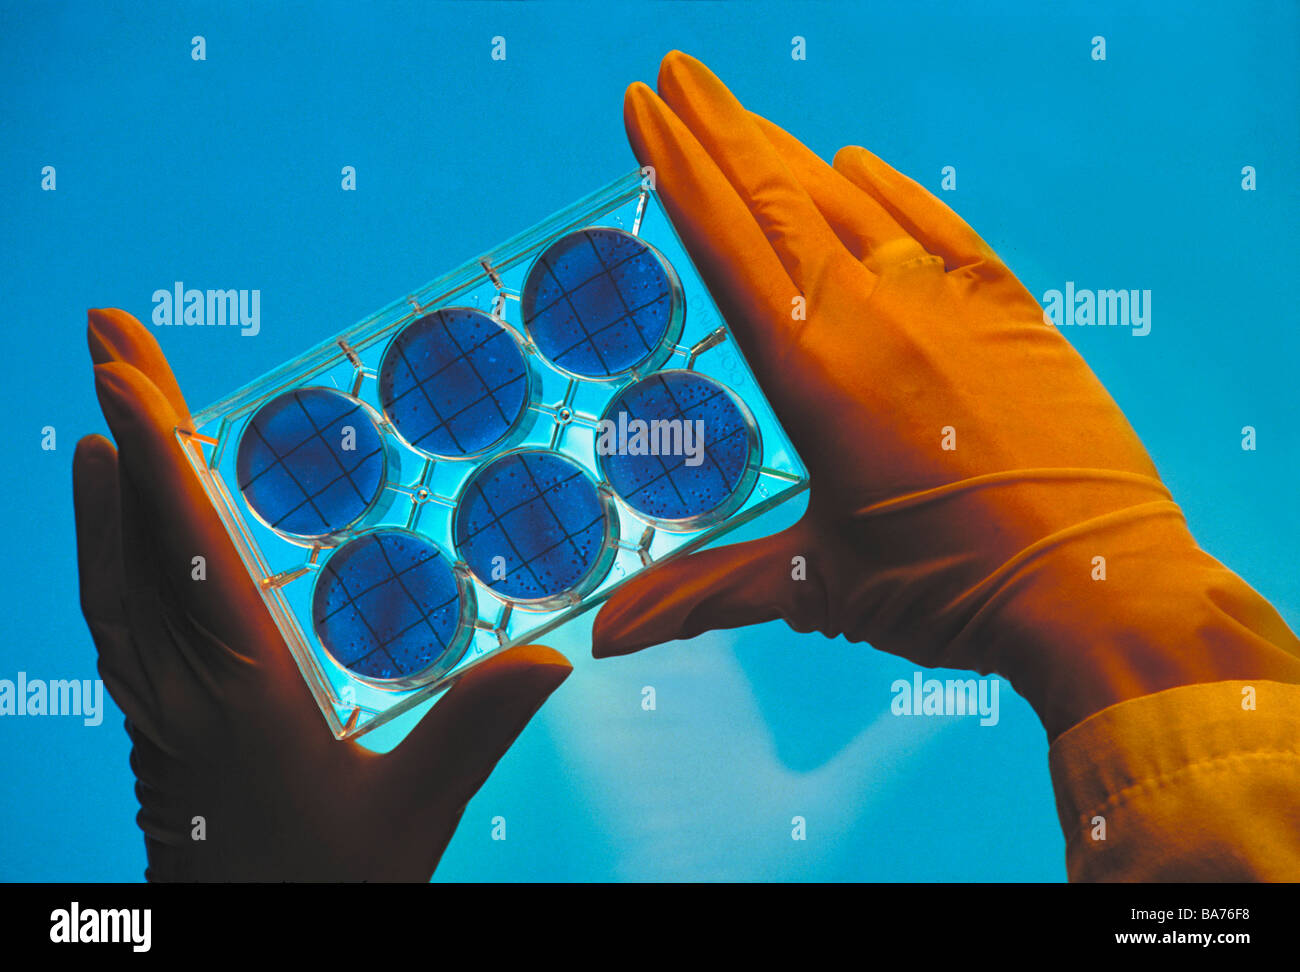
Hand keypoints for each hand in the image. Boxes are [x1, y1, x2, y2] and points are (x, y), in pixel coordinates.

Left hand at [75, 308, 570, 880]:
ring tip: (114, 402)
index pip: (189, 554)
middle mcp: (180, 688)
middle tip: (106, 337)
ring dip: (108, 479)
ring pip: (111, 572)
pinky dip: (112, 543)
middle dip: (122, 429)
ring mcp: (155, 703)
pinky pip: (119, 614)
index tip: (121, 372)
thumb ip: (474, 728)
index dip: (157, 456)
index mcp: (243, 696)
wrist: (239, 959)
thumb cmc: (320, 895)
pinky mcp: (154, 719)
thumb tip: (549, 655)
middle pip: (133, 537)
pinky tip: (122, 516)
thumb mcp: (411, 817)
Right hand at [592, 52, 1299, 737]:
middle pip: (776, 195)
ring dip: (787, 151)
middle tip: (674, 73)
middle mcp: (875, 314)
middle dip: (716, 125)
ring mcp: (948, 301)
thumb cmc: (949, 590)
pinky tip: (854, 161)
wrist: (1096, 590)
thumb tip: (606, 641)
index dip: (676, 166)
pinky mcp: (1010, 308)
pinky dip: (890, 188)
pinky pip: (937, 223)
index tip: (641, 105)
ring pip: (848, 199)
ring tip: (741, 115)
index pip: (724, 241)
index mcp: (813, 371)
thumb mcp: (816, 585)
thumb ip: (701, 594)